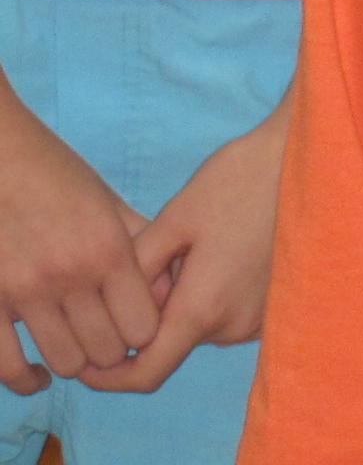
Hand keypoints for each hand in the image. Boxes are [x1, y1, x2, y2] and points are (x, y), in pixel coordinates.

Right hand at [0, 87, 159, 390]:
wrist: (0, 163)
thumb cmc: (59, 180)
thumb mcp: (110, 205)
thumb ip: (144, 247)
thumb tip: (168, 294)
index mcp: (107, 250)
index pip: (144, 327)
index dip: (146, 332)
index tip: (139, 325)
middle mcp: (69, 276)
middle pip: (108, 351)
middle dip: (115, 349)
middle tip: (110, 337)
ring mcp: (24, 293)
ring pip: (66, 362)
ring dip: (76, 359)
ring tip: (79, 346)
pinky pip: (6, 366)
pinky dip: (25, 378)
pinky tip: (37, 373)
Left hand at [78, 101, 286, 393]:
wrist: (308, 158)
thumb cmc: (238, 181)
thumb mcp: (173, 219)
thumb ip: (137, 271)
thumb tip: (117, 309)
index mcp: (203, 309)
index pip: (146, 374)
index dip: (108, 377)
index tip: (85, 361)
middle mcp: (234, 326)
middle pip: (173, 342)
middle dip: (154, 314)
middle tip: (161, 258)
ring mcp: (260, 317)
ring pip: (201, 326)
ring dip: (185, 301)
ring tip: (197, 245)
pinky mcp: (276, 304)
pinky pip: (228, 314)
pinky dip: (212, 294)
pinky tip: (222, 249)